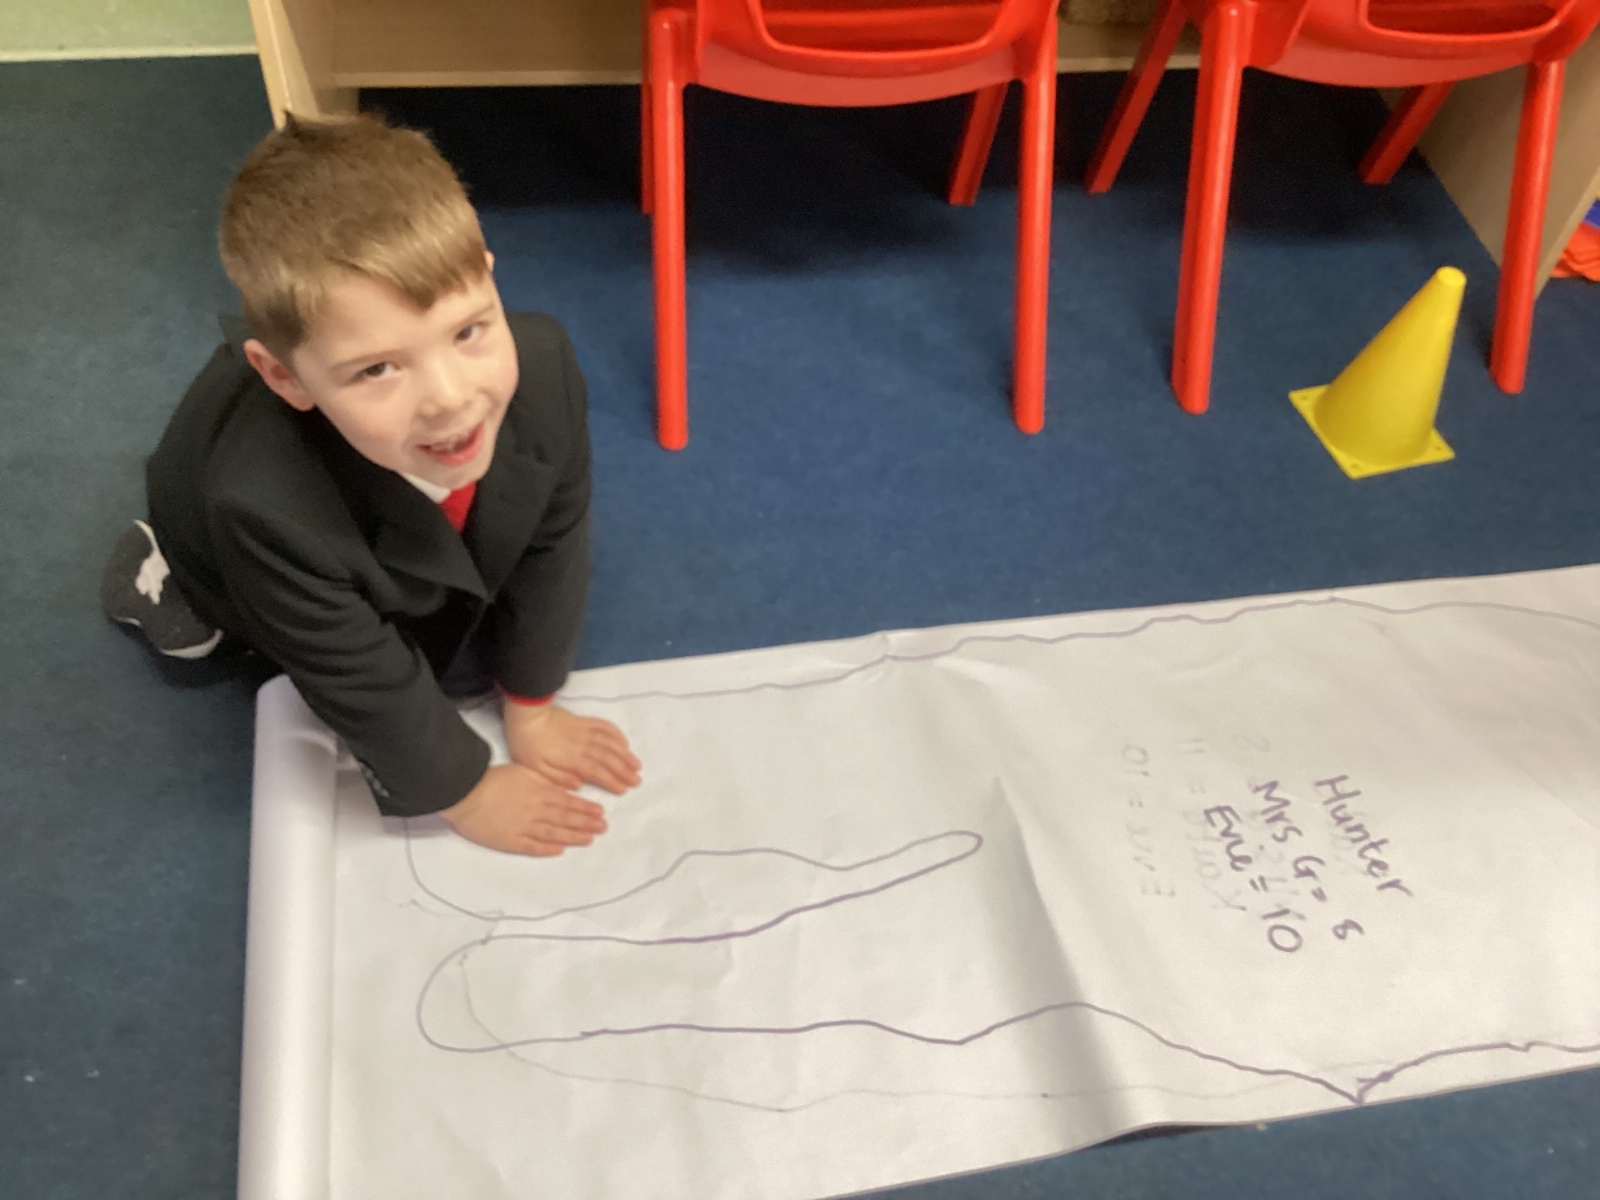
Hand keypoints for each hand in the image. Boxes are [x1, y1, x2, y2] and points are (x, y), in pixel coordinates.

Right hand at [439, 763, 608, 856]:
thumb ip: (546, 781)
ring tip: (589, 839)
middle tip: (603, 828)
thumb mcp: (524, 772)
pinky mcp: (510, 841)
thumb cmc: (493, 779)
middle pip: (565, 818)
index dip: (585, 808)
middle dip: (586, 823)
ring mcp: (523, 827)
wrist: (466, 792)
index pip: (568, 802)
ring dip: (572, 837)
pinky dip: (546, 849)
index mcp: (538, 792)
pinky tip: (559, 850)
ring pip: (553, 833)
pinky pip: (532, 846)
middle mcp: (535, 811)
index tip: (600, 813)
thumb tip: (568, 788)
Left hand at [503, 702, 641, 794]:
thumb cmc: (527, 743)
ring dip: (625, 754)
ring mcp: (585, 731)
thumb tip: (579, 784)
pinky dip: (617, 734)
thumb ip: (558, 777)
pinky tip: (624, 742)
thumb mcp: (535, 767)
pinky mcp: (583, 720)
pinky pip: (604, 726)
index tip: (624, 789)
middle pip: (609, 758)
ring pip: (611, 743)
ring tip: (637, 765)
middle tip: (637, 781)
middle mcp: (583, 745)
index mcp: (572, 758)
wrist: (526, 713)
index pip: (597, 772)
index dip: (612, 781)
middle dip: (625, 771)